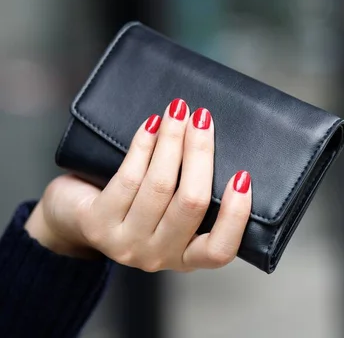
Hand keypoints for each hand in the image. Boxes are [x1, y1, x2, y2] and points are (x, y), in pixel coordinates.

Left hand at [26, 98, 251, 271]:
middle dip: (200, 154)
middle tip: (203, 119)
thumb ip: (195, 193)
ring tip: (178, 111)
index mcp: (187, 257)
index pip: (220, 250)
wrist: (74, 220)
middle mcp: (159, 256)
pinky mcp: (98, 224)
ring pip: (159, 186)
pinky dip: (143, 146)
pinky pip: (128, 178)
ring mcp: (126, 243)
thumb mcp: (173, 212)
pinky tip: (151, 125)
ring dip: (172, 141)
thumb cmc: (136, 209)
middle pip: (191, 204)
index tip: (243, 175)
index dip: (235, 215)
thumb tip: (216, 143)